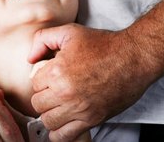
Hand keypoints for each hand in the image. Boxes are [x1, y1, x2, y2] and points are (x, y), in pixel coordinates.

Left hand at [28, 23, 151, 141]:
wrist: (133, 58)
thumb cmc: (103, 44)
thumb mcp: (69, 32)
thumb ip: (43, 39)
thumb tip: (30, 58)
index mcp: (57, 71)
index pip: (34, 84)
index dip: (42, 79)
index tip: (52, 76)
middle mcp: (65, 93)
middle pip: (38, 104)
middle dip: (44, 96)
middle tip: (54, 89)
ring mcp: (79, 109)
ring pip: (48, 121)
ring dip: (50, 113)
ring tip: (58, 105)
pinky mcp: (92, 120)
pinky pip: (64, 136)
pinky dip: (59, 133)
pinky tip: (62, 123)